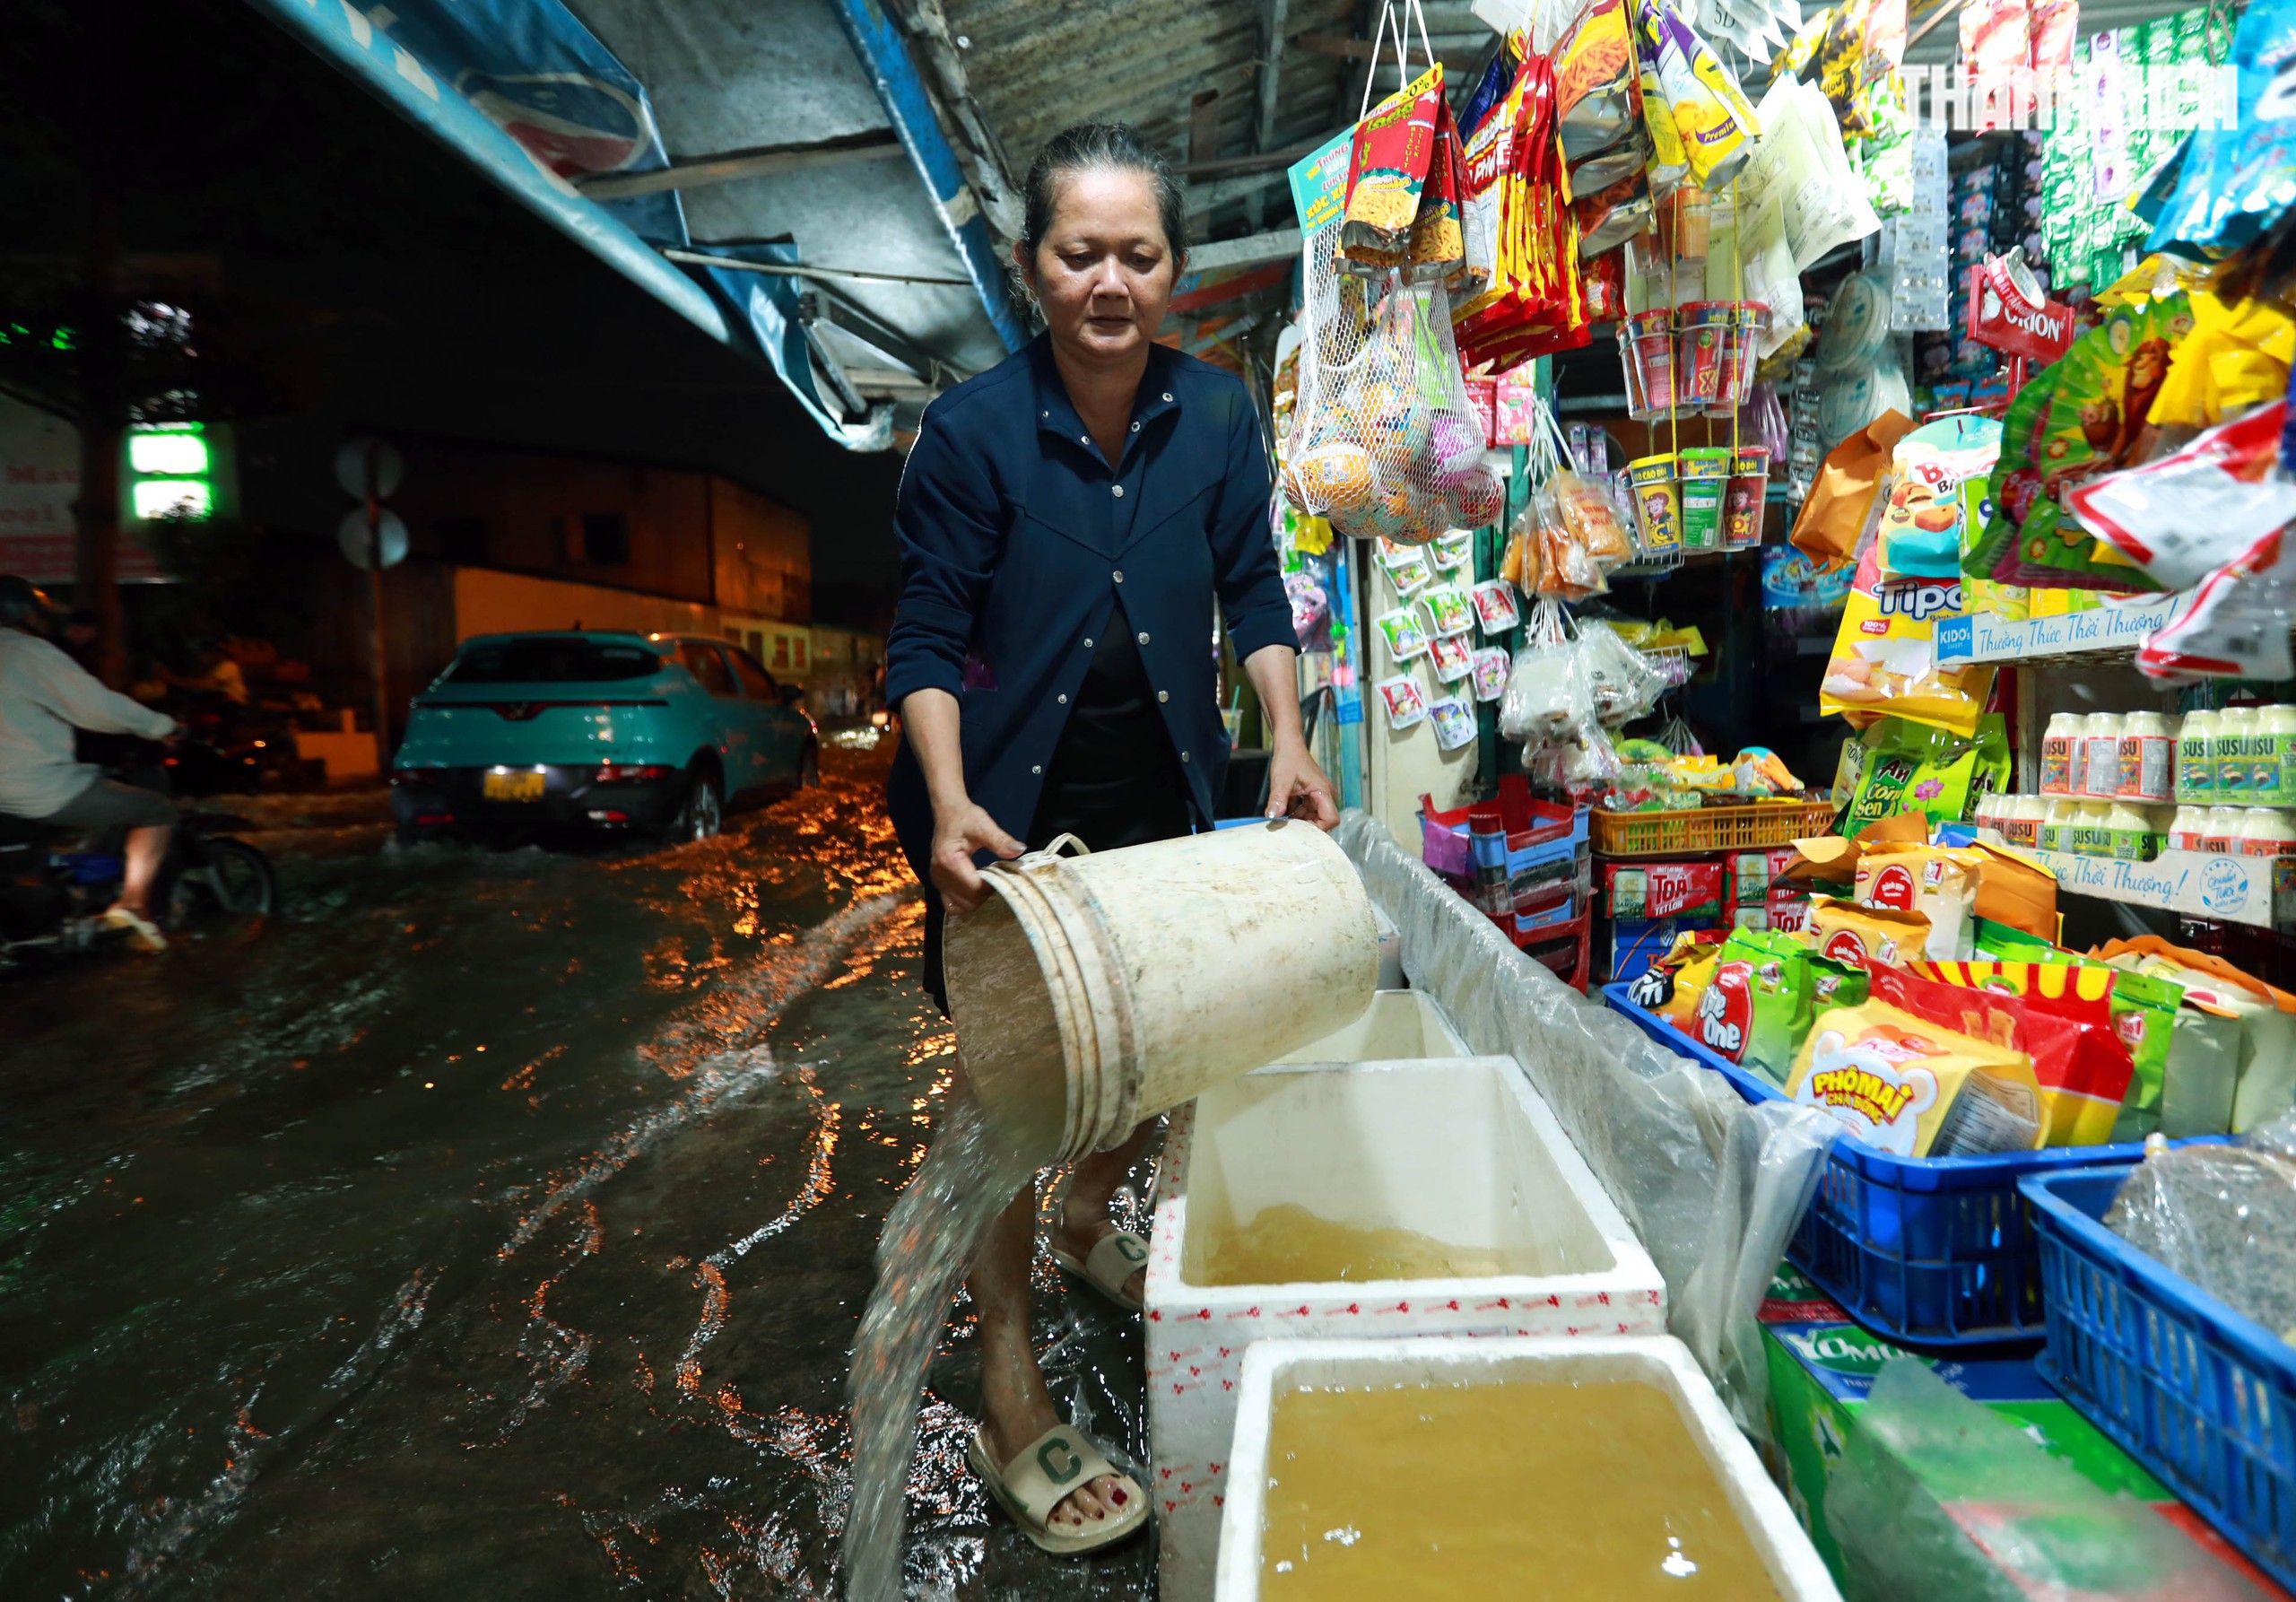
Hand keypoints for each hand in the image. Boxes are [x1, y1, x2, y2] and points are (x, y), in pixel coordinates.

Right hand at [930, 798, 1024, 913]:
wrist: (948, 812)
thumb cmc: (965, 817)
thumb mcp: (984, 825)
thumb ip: (1000, 840)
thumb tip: (1019, 851)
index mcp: (949, 861)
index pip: (975, 888)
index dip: (992, 885)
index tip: (1002, 872)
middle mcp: (939, 874)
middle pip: (969, 901)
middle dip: (986, 893)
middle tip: (996, 876)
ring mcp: (937, 880)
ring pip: (961, 906)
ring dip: (977, 899)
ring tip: (986, 881)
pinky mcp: (939, 882)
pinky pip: (952, 904)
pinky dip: (966, 901)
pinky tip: (975, 887)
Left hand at [1265, 739, 1338, 829]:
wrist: (1288, 746)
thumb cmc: (1288, 758)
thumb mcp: (1281, 781)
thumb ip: (1277, 800)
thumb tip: (1272, 816)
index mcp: (1323, 791)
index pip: (1331, 819)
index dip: (1318, 828)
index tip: (1301, 831)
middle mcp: (1325, 795)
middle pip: (1323, 821)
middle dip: (1307, 827)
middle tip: (1289, 829)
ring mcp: (1319, 796)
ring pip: (1314, 818)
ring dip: (1300, 822)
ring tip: (1284, 823)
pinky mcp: (1312, 796)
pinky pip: (1308, 812)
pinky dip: (1297, 816)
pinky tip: (1285, 815)